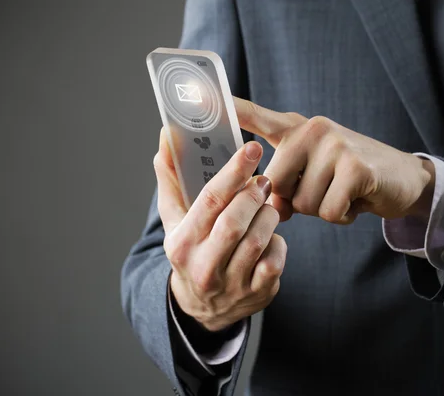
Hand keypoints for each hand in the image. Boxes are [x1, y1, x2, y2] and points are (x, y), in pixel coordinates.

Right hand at [153, 128, 286, 331]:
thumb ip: (170, 178)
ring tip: (265, 205)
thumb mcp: (174, 220)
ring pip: (258, 239)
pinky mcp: (257, 293)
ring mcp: (231, 284)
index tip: (251, 149)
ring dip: (267, 215)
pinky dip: (277, 241)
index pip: (209, 201)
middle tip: (262, 180)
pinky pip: (276, 260)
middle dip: (253, 195)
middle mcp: (203, 266)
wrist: (202, 307)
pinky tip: (269, 236)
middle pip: (235, 222)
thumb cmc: (190, 250)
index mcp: (181, 243)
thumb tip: (166, 136)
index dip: (233, 172)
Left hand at [234, 97, 435, 223]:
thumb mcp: (311, 177)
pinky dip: (342, 216)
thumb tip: (268, 207)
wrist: (402, 180)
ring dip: (322, 209)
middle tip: (323, 188)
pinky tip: (356, 199)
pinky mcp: (356, 166)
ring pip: (302, 203)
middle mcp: (311, 129)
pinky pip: (328, 210)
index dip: (229, 108)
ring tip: (341, 192)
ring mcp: (335, 144)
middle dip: (296, 201)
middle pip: (275, 185)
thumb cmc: (347, 179)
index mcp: (295, 129)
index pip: (256, 116)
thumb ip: (283, 187)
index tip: (197, 93)